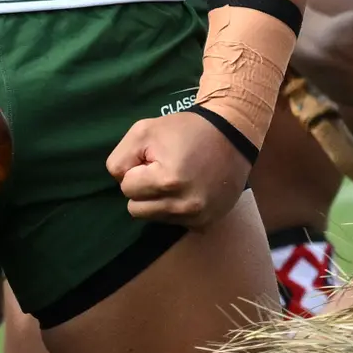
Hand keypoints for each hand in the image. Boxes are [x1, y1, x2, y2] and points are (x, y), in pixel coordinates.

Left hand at [108, 110, 253, 224]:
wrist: (233, 134)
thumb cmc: (186, 130)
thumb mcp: (143, 131)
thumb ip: (119, 159)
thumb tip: (122, 183)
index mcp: (168, 181)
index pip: (126, 188)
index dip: (137, 171)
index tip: (155, 159)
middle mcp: (185, 205)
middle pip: (136, 209)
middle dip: (144, 190)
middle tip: (163, 171)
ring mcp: (199, 216)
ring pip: (155, 217)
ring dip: (159, 201)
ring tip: (178, 180)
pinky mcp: (209, 221)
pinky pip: (177, 222)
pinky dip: (177, 209)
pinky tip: (190, 191)